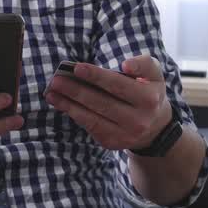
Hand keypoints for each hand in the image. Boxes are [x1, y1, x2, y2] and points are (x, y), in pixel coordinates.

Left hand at [44, 55, 171, 150]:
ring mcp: (124, 135)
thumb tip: (126, 65)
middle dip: (76, 90)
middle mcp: (138, 120)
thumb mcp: (155, 75)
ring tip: (52, 92)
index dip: (97, 76)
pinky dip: (74, 114)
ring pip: (92, 118)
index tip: (77, 68)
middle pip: (102, 103)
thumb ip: (144, 64)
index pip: (118, 85)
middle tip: (56, 80)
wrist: (155, 128)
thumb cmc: (148, 92)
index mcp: (149, 99)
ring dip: (69, 104)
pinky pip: (89, 127)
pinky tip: (61, 104)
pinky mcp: (112, 143)